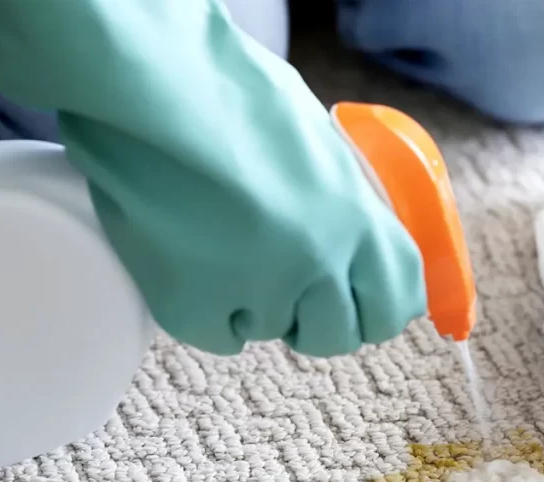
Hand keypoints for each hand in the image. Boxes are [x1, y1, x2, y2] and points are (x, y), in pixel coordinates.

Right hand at [0, 0, 425, 356]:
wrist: (146, 85)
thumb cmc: (229, 89)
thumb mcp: (317, 140)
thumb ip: (342, 197)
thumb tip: (349, 224)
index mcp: (359, 218)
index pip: (397, 299)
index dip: (378, 308)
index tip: (359, 305)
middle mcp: (320, 265)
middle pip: (339, 334)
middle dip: (316, 318)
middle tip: (286, 286)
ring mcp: (259, 293)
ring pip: (273, 330)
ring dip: (255, 304)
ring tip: (220, 243)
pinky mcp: (195, 309)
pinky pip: (218, 335)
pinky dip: (204, 310)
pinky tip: (187, 262)